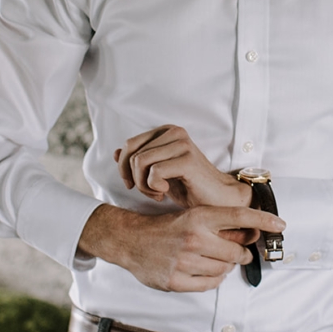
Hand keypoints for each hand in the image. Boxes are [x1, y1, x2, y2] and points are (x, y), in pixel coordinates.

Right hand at [77, 203, 285, 291]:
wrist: (131, 240)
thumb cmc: (166, 228)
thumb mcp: (191, 217)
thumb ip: (218, 226)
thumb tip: (250, 234)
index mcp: (199, 217)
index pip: (240, 216)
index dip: (264, 219)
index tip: (281, 224)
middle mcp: (193, 238)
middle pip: (236, 252)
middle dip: (241, 254)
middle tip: (239, 253)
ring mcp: (184, 261)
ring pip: (223, 270)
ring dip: (225, 268)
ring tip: (214, 261)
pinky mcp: (176, 280)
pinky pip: (209, 285)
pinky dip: (213, 280)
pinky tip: (206, 272)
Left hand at [114, 125, 250, 208]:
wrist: (217, 200)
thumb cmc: (189, 186)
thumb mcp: (158, 173)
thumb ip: (139, 160)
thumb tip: (115, 153)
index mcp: (167, 131)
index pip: (129, 144)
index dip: (124, 168)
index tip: (134, 185)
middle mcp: (174, 132)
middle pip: (132, 153)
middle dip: (134, 178)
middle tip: (149, 191)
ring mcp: (182, 144)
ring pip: (140, 162)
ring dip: (143, 185)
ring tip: (158, 193)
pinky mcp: (187, 159)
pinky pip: (154, 172)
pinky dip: (154, 187)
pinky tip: (165, 193)